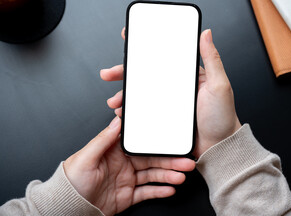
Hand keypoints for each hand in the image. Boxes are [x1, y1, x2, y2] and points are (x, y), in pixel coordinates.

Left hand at [64, 116, 194, 215]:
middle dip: (170, 161)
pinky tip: (170, 189)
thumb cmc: (71, 181)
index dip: (157, 143)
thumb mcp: (86, 158)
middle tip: (186, 162)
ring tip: (180, 177)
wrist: (67, 207)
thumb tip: (117, 120)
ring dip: (168, 176)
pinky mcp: (128, 195)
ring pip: (153, 176)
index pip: (141, 144)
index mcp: (115, 151)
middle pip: (152, 160)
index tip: (172, 142)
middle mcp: (124, 164)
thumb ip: (103, 139)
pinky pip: (147, 192)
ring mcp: (127, 179)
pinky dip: (159, 191)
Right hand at [101, 28, 240, 158]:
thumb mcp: (220, 84)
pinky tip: (122, 114)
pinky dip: (131, 112)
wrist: (219, 147)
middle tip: (108, 73)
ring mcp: (168, 102)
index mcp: (187, 75)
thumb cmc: (223, 117)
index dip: (145, 47)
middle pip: (145, 74)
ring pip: (141, 93)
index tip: (128, 38)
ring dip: (124, 94)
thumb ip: (212, 58)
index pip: (163, 56)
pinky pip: (143, 111)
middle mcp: (175, 87)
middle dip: (124, 72)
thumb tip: (205, 33)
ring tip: (114, 101)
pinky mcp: (164, 117)